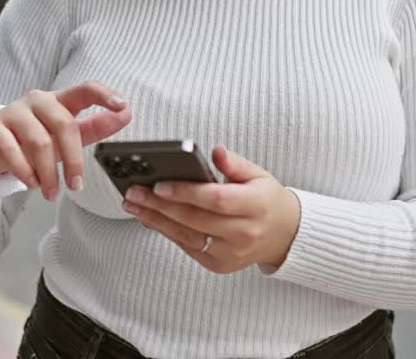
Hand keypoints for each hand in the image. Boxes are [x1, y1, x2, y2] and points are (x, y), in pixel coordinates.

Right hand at [0, 82, 131, 201]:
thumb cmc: (30, 140)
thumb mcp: (64, 136)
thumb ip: (94, 127)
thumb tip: (127, 114)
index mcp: (59, 101)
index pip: (85, 89)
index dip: (104, 95)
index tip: (122, 106)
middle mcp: (37, 101)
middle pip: (64, 124)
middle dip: (74, 159)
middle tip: (76, 186)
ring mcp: (13, 112)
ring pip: (39, 141)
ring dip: (48, 173)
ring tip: (51, 192)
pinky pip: (11, 149)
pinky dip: (24, 171)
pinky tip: (31, 183)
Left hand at [121, 146, 300, 272]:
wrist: (282, 235)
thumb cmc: (265, 200)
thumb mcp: (258, 175)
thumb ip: (236, 163)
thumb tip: (215, 152)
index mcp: (256, 206)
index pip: (217, 200)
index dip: (187, 193)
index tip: (160, 184)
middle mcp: (244, 233)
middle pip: (196, 219)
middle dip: (161, 205)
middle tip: (135, 191)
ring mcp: (230, 253)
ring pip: (187, 236)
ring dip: (155, 220)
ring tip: (132, 204)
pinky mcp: (218, 264)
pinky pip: (187, 247)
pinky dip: (166, 231)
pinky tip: (148, 217)